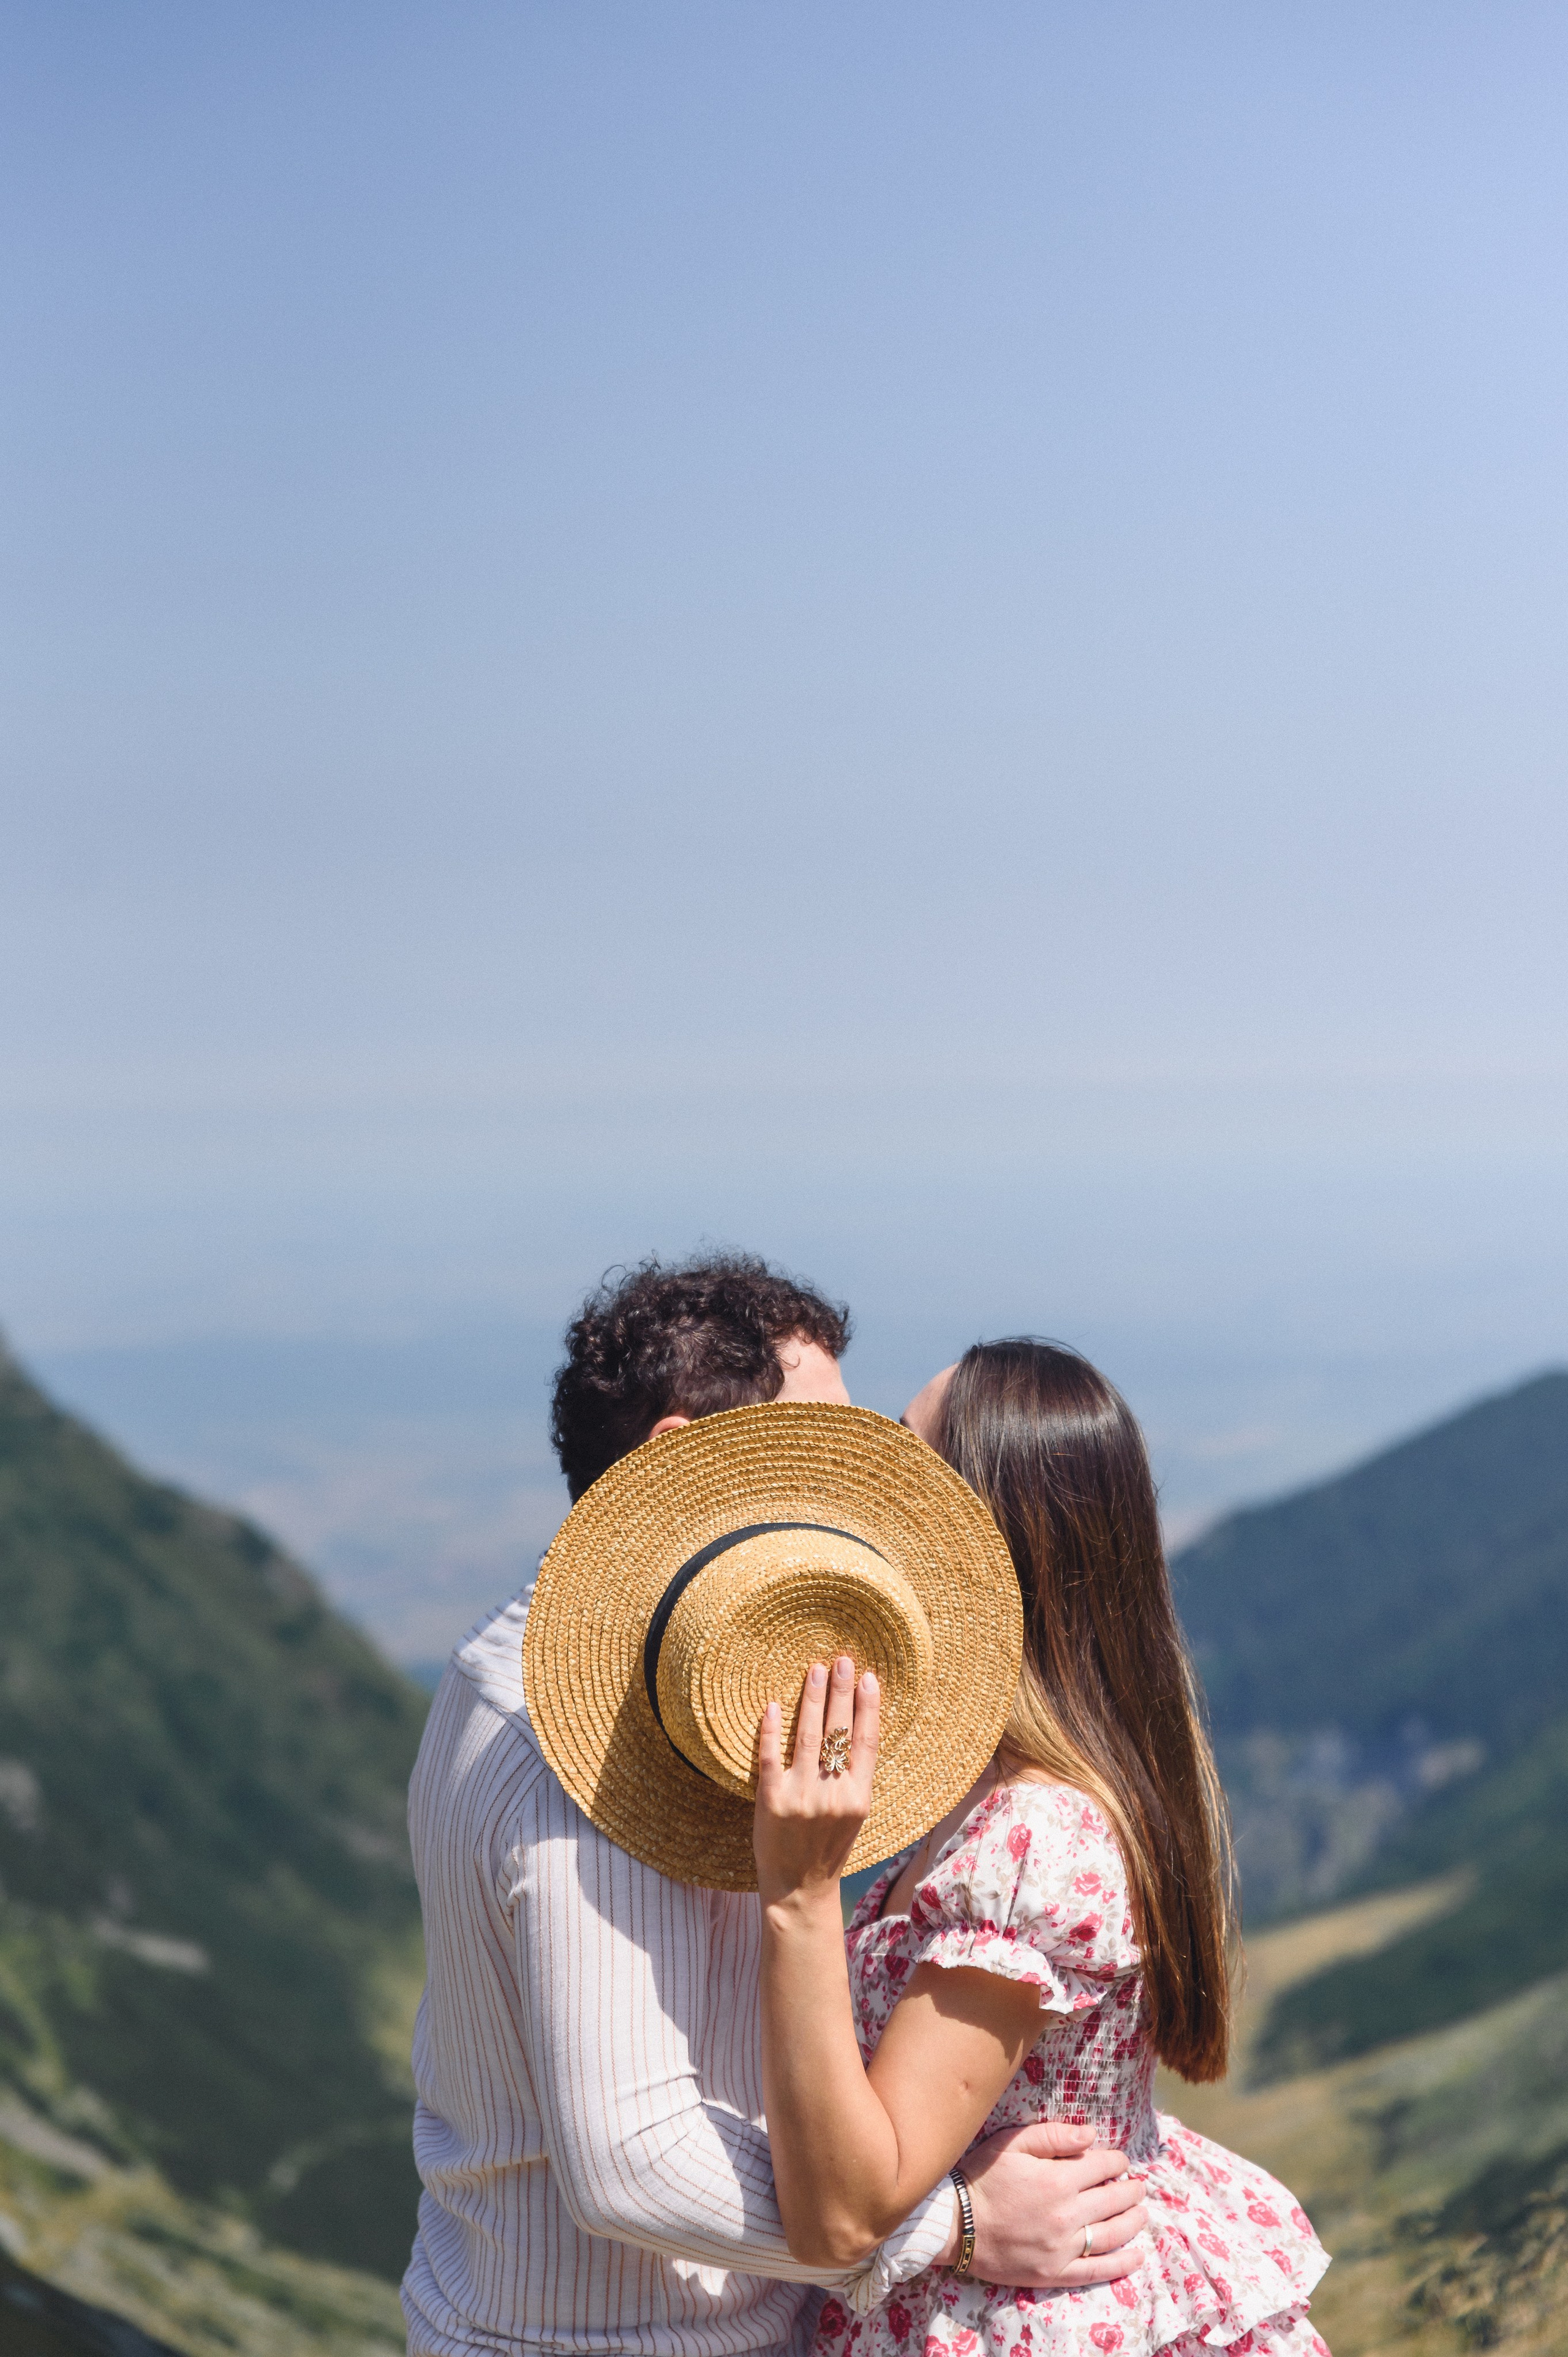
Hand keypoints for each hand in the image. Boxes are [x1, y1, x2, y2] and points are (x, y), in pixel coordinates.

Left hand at [754, 1655, 879, 1907]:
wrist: (798, 1889)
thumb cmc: (827, 1848)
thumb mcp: (853, 1814)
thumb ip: (854, 1777)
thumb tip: (855, 1728)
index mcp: (858, 1797)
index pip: (867, 1742)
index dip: (869, 1707)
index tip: (869, 1677)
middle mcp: (833, 1794)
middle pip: (839, 1731)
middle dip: (842, 1692)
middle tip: (843, 1660)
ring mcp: (801, 1797)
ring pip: (807, 1737)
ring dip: (811, 1700)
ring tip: (815, 1671)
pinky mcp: (771, 1801)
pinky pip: (770, 1757)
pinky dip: (770, 1730)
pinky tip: (771, 1706)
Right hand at [954, 2120, 1147, 2287]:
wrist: (956, 2224)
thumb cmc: (982, 2177)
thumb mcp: (1011, 2143)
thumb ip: (1052, 2136)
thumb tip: (1091, 2135)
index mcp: (1057, 2180)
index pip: (1102, 2166)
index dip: (1116, 2160)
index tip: (1120, 2160)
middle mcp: (1066, 2215)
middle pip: (1113, 2200)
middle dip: (1130, 2190)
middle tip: (1138, 2186)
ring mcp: (1062, 2248)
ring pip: (1111, 2234)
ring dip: (1133, 2221)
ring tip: (1141, 2213)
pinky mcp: (1054, 2273)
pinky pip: (1096, 2270)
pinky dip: (1121, 2264)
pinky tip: (1137, 2255)